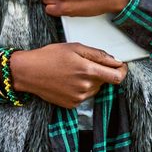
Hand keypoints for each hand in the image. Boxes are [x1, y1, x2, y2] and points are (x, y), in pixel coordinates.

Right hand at [10, 43, 128, 108]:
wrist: (28, 72)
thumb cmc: (49, 56)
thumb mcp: (75, 47)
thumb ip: (98, 55)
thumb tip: (115, 61)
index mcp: (88, 71)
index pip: (117, 77)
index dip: (122, 71)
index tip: (121, 66)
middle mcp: (85, 87)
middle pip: (105, 81)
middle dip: (101, 72)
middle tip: (85, 63)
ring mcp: (79, 98)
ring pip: (95, 88)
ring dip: (91, 80)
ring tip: (73, 71)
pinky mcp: (72, 104)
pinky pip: (85, 95)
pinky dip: (81, 88)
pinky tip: (68, 80)